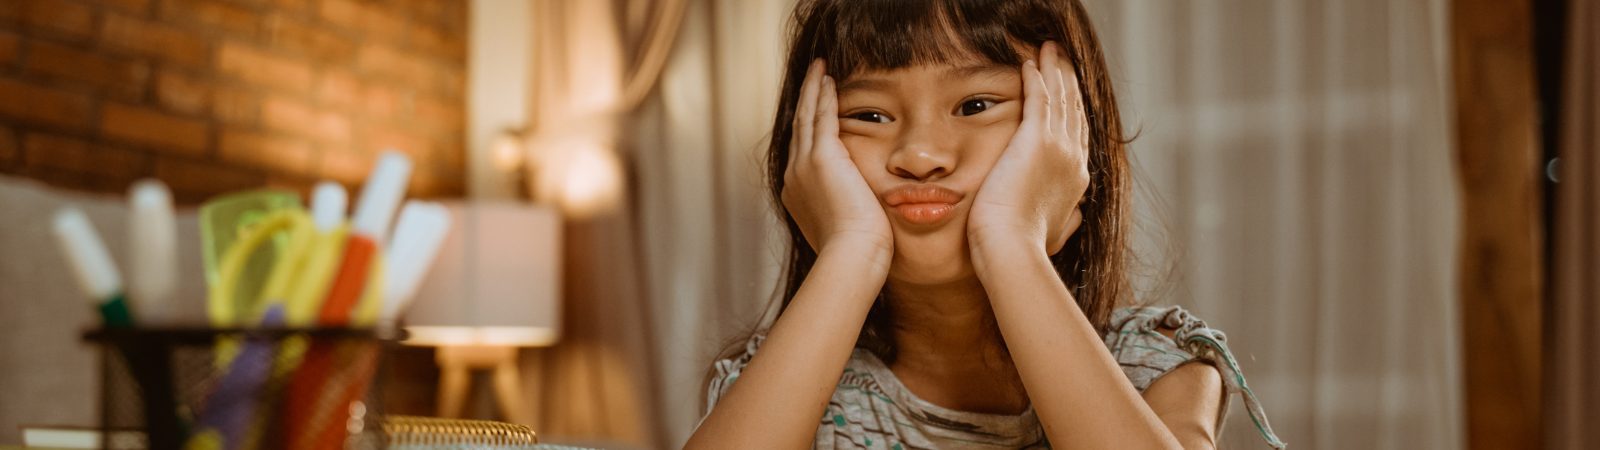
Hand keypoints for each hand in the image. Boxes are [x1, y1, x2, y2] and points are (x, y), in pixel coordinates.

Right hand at [781, 59, 893, 259]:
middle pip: (799, 126)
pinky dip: (824, 96)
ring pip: (806, 116)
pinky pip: (821, 116)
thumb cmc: (857, 250)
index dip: (808, 124)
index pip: (802, 148)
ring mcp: (804, 164)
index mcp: (798, 191)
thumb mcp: (845, 225)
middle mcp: (794, 174)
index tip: (814, 107)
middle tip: (813, 77)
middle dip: (806, 100)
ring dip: (814, 90)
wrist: (851, 255)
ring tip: (820, 69)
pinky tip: (830, 79)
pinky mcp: (821, 157)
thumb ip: (847, 206)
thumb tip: (860, 204)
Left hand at [968, 41, 1089, 258]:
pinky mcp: (1036, 141)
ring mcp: (1059, 148)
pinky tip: (1030, 63)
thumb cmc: (1023, 248)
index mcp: (1077, 180)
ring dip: (1055, 70)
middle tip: (1061, 59)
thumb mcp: (1054, 233)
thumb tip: (1074, 217)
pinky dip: (1037, 78)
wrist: (1012, 249)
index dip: (1074, 109)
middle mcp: (1074, 160)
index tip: (1068, 91)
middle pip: (1074, 110)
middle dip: (1069, 81)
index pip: (1078, 134)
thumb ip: (1065, 219)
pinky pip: (1040, 99)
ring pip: (1060, 98)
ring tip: (1048, 50)